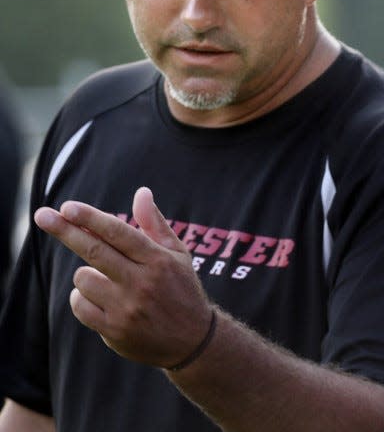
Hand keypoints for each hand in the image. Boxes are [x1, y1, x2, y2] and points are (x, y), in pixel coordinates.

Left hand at [34, 187, 213, 367]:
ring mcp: (126, 308)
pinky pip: (80, 307)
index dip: (91, 218)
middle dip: (65, 231)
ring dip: (86, 274)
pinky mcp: (114, 331)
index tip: (68, 207)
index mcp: (158, 260)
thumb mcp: (177, 253)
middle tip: (42, 215)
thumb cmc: (182, 288)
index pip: (118, 232)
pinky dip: (82, 298)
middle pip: (95, 251)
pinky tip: (98, 297)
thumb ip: (155, 223)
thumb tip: (141, 192)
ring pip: (83, 280)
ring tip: (104, 278)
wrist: (193, 340)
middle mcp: (142, 282)